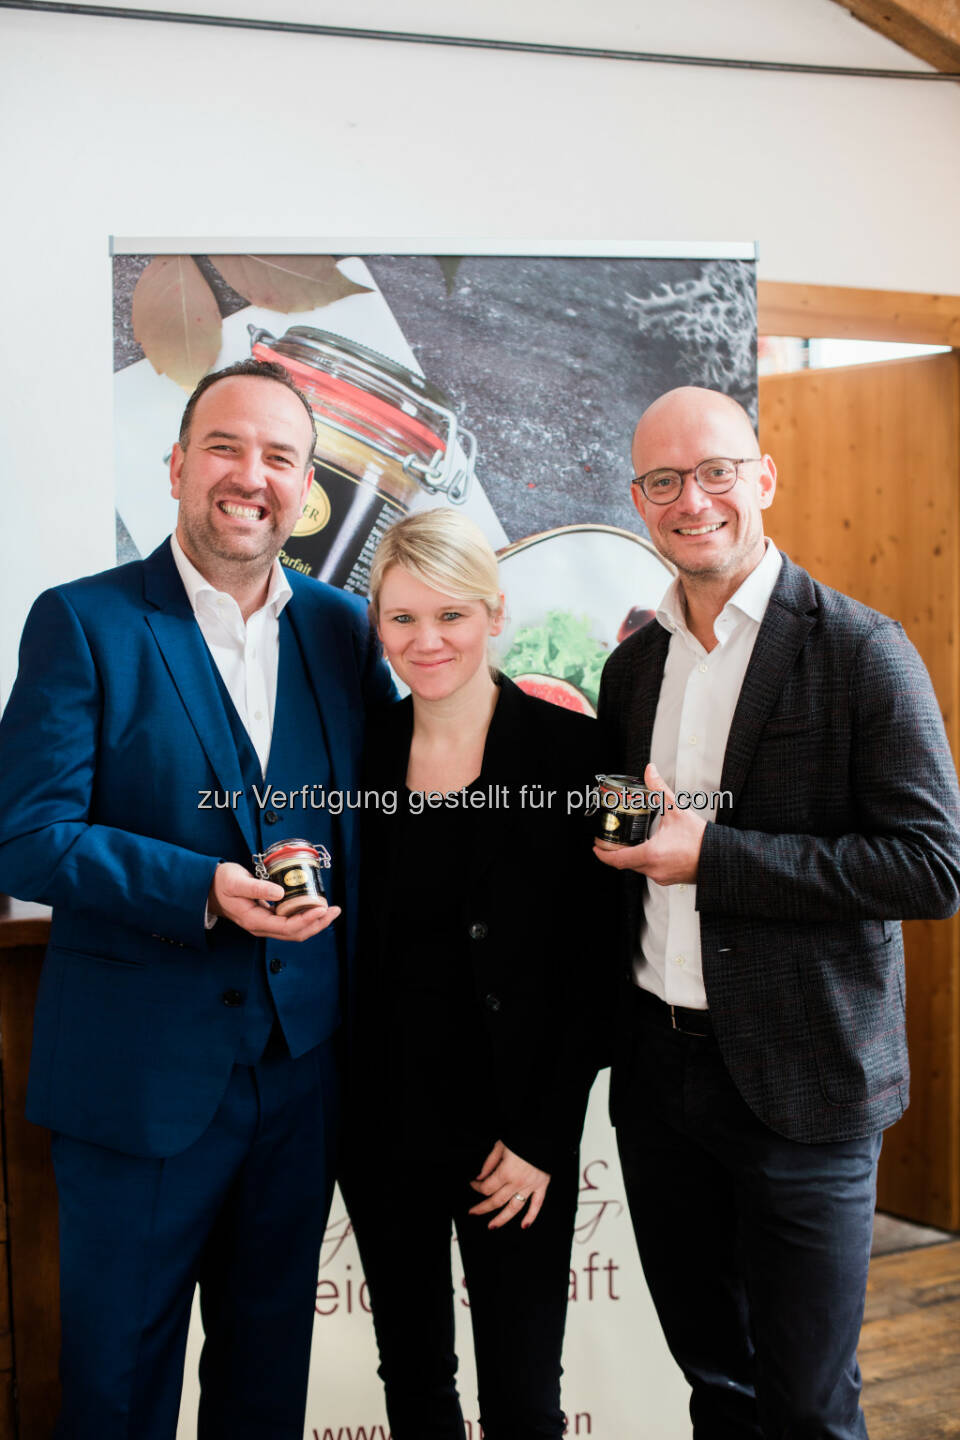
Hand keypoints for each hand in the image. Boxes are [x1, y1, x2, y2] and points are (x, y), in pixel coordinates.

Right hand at [208, 862, 339, 940]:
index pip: (287, 927)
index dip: (307, 919)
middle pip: (296, 933)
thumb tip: (280, 893)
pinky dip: (305, 916)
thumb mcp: (236, 882)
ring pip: (295, 930)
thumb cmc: (221, 883)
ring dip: (314, 922)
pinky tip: (314, 907)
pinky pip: (290, 922)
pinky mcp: (268, 917)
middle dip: (317, 924)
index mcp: (255, 921)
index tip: (321, 908)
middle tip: (334, 910)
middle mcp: (262, 927)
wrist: (208, 888)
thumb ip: (257, 888)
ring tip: (330, 910)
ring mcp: (265, 924)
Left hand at [468, 1140, 550, 1229]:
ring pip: (514, 1208)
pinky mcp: (542, 1186)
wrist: (544, 1135)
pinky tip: (524, 1225)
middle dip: (483, 1207)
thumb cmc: (522, 1138)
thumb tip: (480, 1177)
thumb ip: (489, 1163)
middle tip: (473, 1212)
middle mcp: (517, 1183)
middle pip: (496, 1201)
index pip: (487, 1187)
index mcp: (505, 1172)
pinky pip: (536, 1206)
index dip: (477, 1187)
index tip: (473, 1184)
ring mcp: (530, 1187)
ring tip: (492, 1226)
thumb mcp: (500, 1146)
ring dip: (502, 1219)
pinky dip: (531, 1217)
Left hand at [593, 762, 705, 884]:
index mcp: (650, 854)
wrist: (720, 857)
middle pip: (626, 863)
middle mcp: (653, 869)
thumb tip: (650, 771)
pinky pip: (651, 871)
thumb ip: (659, 789)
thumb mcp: (677, 810)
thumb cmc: (700, 838)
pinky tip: (650, 849)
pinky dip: (645, 861)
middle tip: (610, 841)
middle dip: (616, 853)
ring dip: (632, 856)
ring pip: (638, 868)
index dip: (603, 854)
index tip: (596, 847)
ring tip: (630, 842)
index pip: (617, 859)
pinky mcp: (669, 880)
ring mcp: (661, 877)